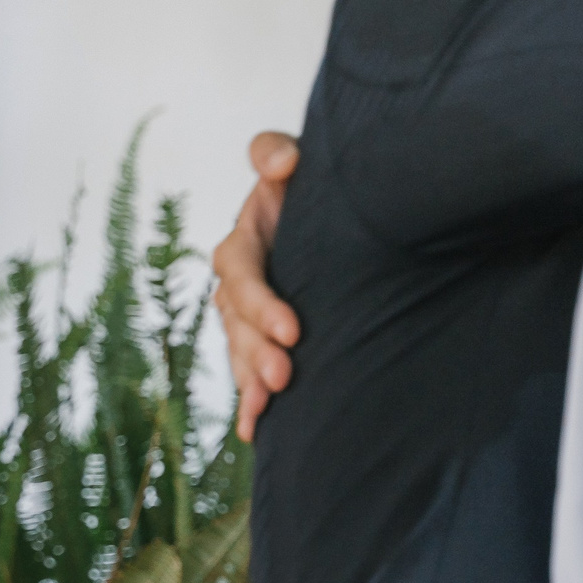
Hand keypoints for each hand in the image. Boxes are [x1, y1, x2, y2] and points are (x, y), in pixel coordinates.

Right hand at [216, 131, 301, 441]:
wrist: (347, 220)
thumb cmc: (321, 187)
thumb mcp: (299, 160)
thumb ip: (276, 152)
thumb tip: (282, 165)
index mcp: (246, 238)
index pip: (239, 270)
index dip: (259, 301)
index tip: (294, 330)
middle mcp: (241, 278)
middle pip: (234, 318)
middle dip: (256, 350)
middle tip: (285, 376)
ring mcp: (249, 313)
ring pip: (239, 348)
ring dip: (250, 379)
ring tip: (269, 407)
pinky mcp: (265, 338)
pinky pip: (248, 370)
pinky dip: (250, 400)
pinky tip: (254, 431)